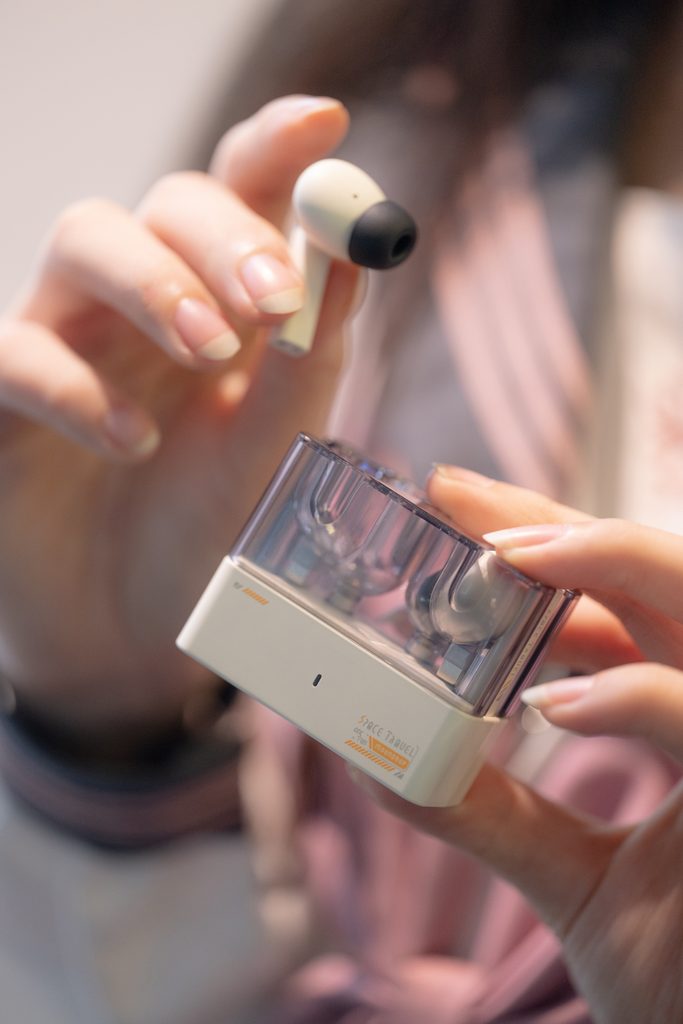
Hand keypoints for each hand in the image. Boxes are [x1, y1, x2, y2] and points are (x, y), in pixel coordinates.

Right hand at [0, 95, 357, 745]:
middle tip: (272, 298)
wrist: (136, 625)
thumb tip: (352, 259)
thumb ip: (310, 353)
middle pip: (166, 201)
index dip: (276, 150)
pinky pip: (13, 351)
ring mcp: (67, 339)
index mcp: (220, 299)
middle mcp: (142, 301)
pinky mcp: (3, 396)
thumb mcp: (277, 439)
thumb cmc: (210, 519)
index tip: (325, 127)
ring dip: (155, 283)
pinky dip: (77, 385)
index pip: (241, 193)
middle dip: (223, 235)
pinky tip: (135, 440)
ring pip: (83, 239)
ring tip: (208, 354)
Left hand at [350, 466, 682, 1023]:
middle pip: (659, 578)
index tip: (456, 517)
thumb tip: (379, 754)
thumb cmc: (676, 976)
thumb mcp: (570, 877)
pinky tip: (551, 702)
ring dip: (607, 562)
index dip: (548, 551)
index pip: (621, 608)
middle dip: (560, 525)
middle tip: (452, 495)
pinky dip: (635, 698)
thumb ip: (490, 811)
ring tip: (506, 553)